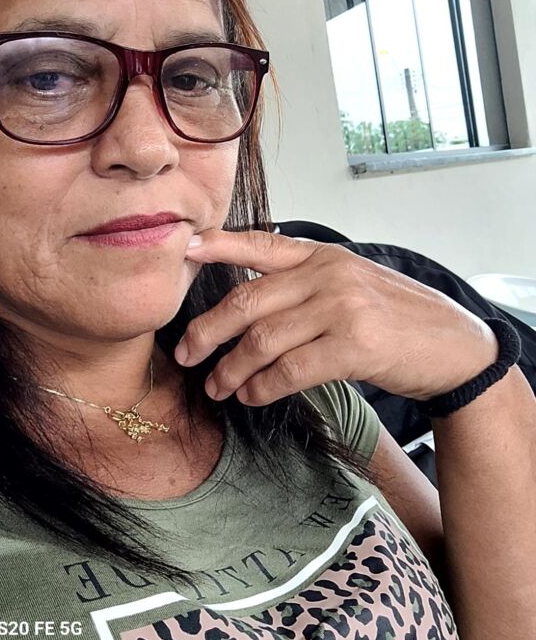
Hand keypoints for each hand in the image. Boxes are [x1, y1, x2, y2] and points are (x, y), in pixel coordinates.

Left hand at [174, 229, 497, 405]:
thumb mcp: (352, 284)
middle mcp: (329, 274)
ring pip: (262, 340)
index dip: (219, 246)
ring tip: (217, 386)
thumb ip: (305, 284)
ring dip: (230, 368)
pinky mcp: (355, 345)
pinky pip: (290, 370)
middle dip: (208, 331)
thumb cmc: (397, 318)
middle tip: (186, 354)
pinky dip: (262, 387)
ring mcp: (342, 307)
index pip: (261, 244)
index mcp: (324, 255)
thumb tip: (247, 307)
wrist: (455, 347)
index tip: (184, 250)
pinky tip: (250, 395)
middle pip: (247, 301)